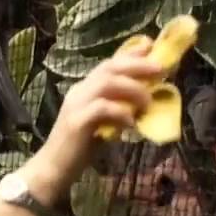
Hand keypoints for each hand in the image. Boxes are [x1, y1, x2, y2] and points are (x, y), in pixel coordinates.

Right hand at [25, 47, 162, 197]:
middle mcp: (79, 91)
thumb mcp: (104, 122)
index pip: (109, 64)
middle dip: (137, 65)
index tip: (151, 46)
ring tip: (148, 103)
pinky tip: (131, 124)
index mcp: (85, 89)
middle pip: (109, 67)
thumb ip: (119, 107)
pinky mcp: (76, 122)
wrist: (54, 169)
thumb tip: (147, 100)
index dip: (131, 54)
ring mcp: (76, 105)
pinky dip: (121, 113)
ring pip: (106, 83)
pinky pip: (102, 108)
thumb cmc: (81, 147)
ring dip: (132, 89)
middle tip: (161, 70)